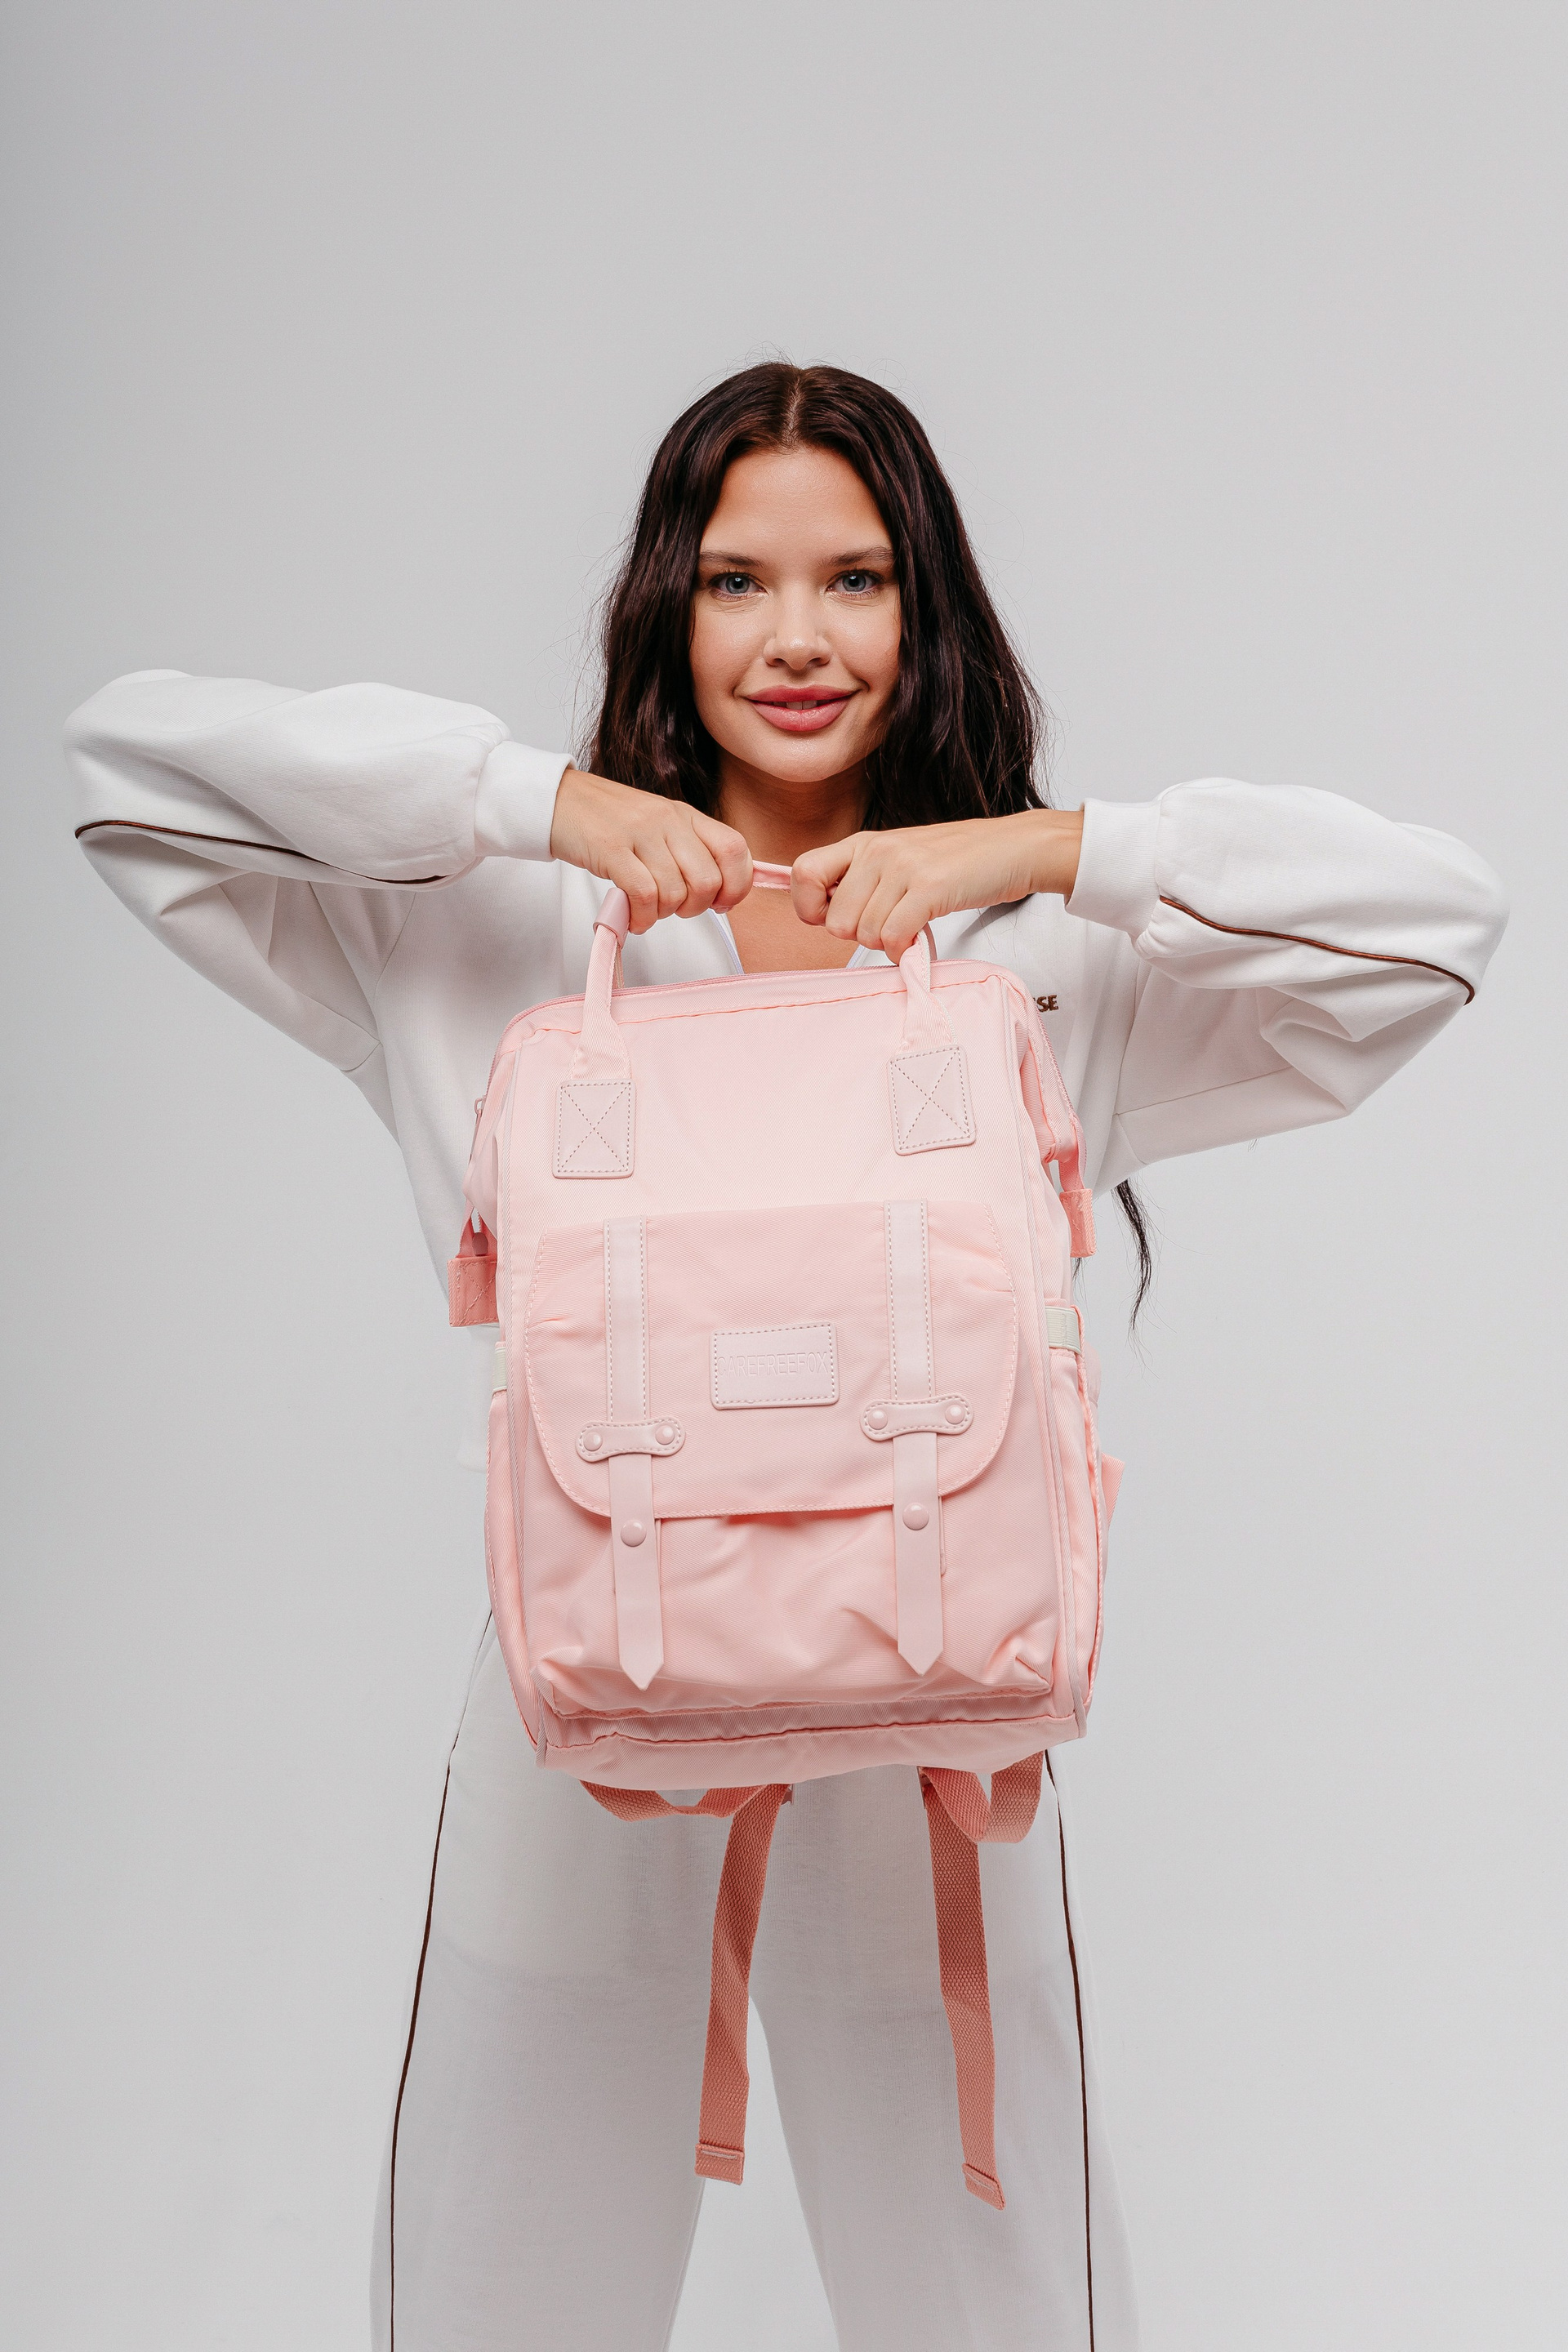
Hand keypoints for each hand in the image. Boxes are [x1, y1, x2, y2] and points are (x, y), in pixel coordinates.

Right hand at [549, 768, 752, 933]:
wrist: (558, 800)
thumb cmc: (609, 821)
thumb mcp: (658, 826)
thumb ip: (688, 852)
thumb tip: (718, 894)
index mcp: (686, 815)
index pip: (735, 849)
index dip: (737, 885)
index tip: (721, 903)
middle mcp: (669, 821)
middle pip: (708, 880)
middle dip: (694, 908)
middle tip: (673, 908)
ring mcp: (641, 833)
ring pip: (675, 892)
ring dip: (661, 914)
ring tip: (644, 908)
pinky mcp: (612, 849)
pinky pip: (644, 895)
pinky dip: (641, 917)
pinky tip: (632, 916)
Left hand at [791, 809, 1083, 959]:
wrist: (1014, 848)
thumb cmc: (958, 861)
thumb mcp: (899, 859)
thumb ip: (863, 883)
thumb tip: (829, 920)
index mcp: (863, 842)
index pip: (803, 873)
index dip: (811, 907)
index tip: (836, 918)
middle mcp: (877, 850)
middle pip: (835, 921)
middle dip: (862, 936)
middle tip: (892, 924)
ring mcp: (903, 867)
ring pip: (865, 934)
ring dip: (889, 943)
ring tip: (913, 925)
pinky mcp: (929, 887)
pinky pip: (894, 937)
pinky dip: (906, 950)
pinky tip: (919, 940)